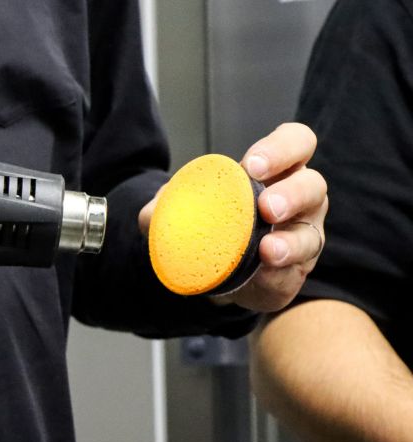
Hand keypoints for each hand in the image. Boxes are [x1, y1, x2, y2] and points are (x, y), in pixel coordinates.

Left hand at [140, 122, 327, 311]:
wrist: (211, 270)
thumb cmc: (210, 223)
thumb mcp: (183, 209)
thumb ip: (165, 206)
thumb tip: (154, 211)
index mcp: (276, 170)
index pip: (295, 142)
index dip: (281, 149)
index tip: (252, 166)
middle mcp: (299, 198)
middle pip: (312, 185)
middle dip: (292, 194)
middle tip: (266, 207)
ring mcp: (303, 235)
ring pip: (311, 234)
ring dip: (291, 242)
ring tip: (268, 250)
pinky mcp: (296, 271)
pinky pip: (295, 272)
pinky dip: (279, 274)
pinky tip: (264, 273)